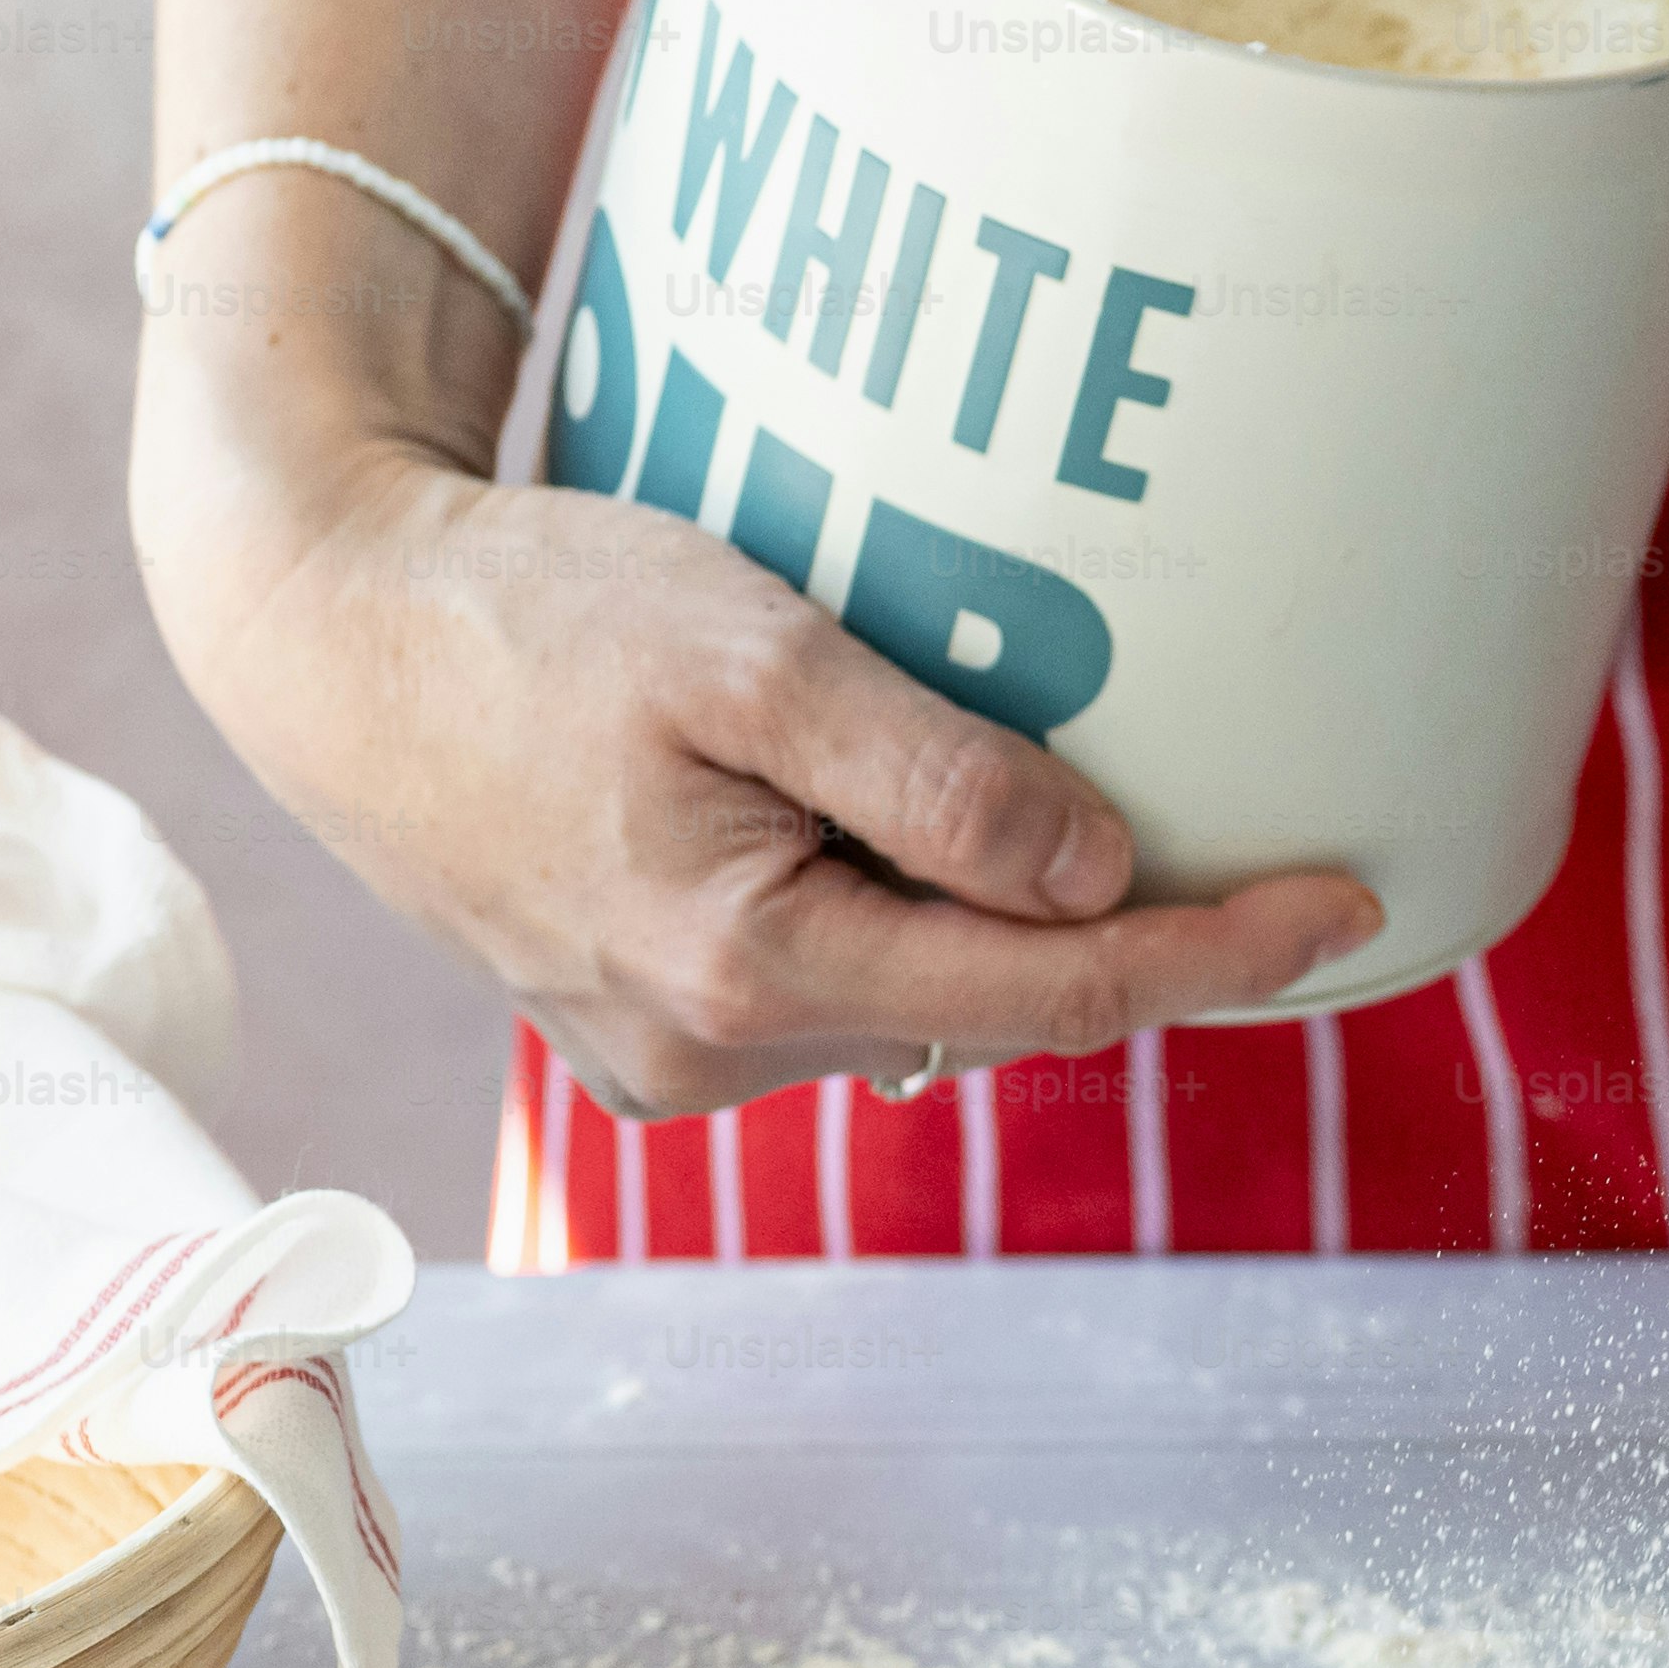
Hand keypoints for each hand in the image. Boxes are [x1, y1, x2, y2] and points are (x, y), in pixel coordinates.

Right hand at [131, 213, 1375, 1122]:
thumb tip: (1096, 878)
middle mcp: (709, 1053)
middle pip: (996, 1011)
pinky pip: (832, 988)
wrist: (317, 633)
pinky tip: (945, 845)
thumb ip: (936, 774)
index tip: (1351, 904)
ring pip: (916, 1006)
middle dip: (1133, 947)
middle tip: (1270, 854)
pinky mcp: (637, 1023)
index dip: (1222, 953)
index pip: (1056, 991)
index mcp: (745, 971)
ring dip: (1013, 938)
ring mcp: (667, 1056)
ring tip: (1115, 838)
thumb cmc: (526, 611)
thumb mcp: (752, 652)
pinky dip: (911, 928)